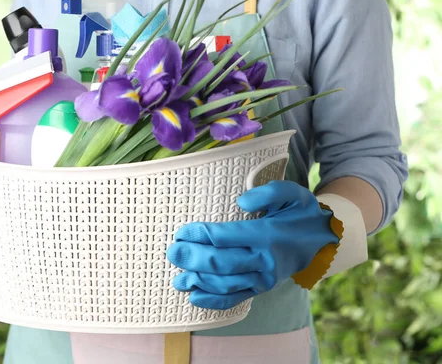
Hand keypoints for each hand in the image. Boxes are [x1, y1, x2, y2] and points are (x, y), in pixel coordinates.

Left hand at [166, 180, 339, 309]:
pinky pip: (235, 299)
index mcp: (267, 235)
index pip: (224, 237)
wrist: (322, 241)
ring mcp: (262, 279)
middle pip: (220, 262)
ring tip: (176, 278)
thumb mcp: (292, 192)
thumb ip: (267, 193)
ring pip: (224, 284)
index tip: (182, 231)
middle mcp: (264, 261)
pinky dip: (213, 301)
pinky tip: (194, 298)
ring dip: (198, 282)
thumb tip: (240, 202)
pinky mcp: (260, 289)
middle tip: (172, 252)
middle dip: (192, 258)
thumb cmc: (300, 213)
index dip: (199, 234)